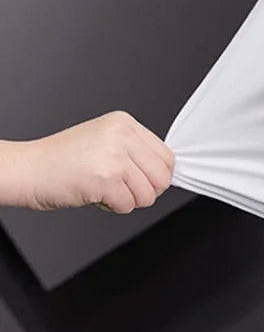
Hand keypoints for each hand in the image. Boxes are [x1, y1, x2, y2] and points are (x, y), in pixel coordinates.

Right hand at [19, 110, 174, 213]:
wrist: (28, 169)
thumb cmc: (62, 160)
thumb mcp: (105, 140)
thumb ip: (135, 151)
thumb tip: (164, 172)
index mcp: (125, 123)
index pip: (167, 156)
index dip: (158, 176)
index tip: (143, 181)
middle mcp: (123, 135)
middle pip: (163, 177)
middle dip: (146, 191)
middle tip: (124, 189)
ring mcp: (115, 156)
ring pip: (148, 194)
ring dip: (127, 200)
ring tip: (105, 189)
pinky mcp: (106, 179)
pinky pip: (128, 205)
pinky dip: (112, 207)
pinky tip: (95, 195)